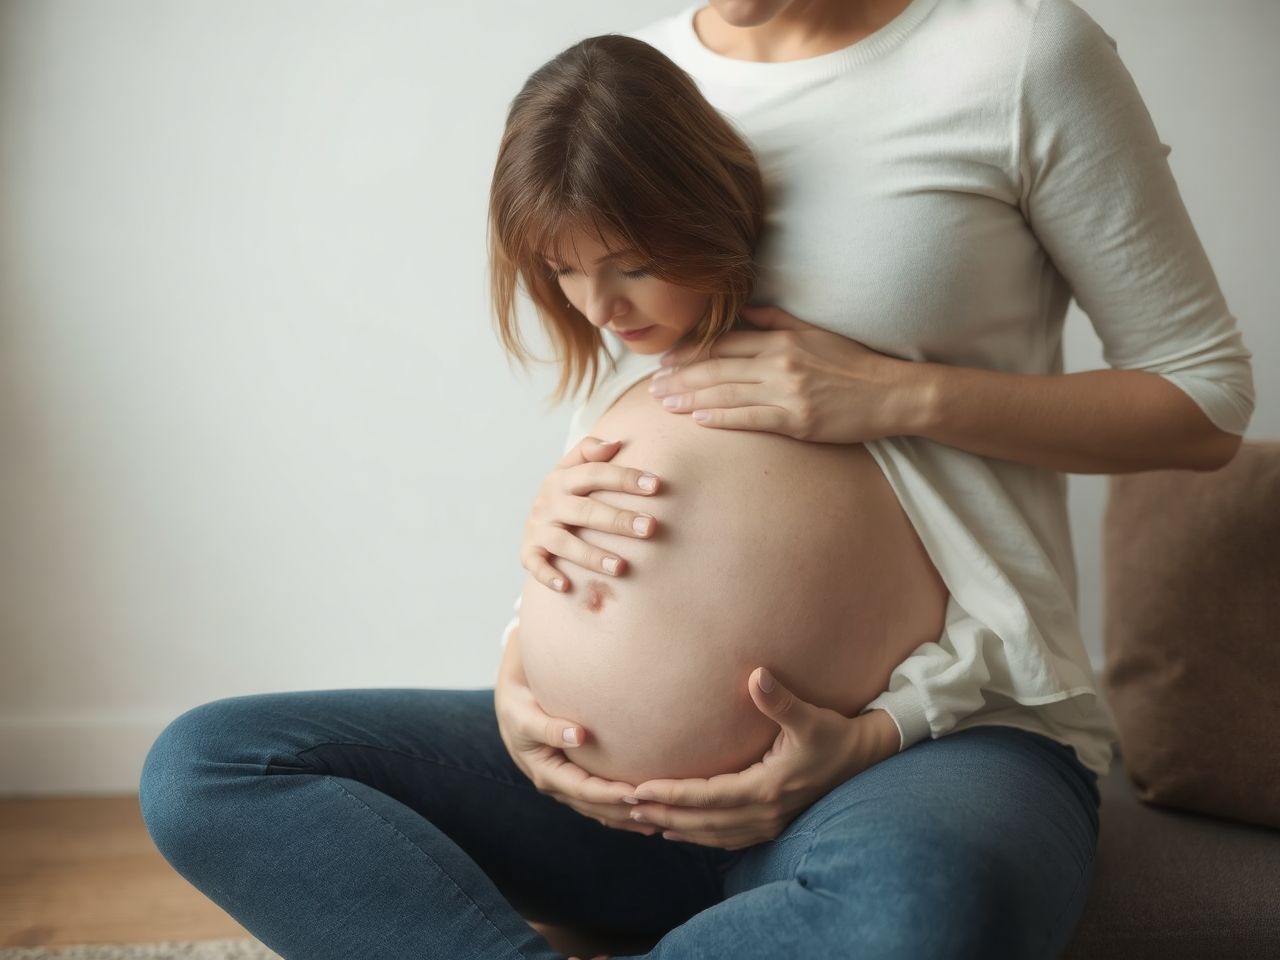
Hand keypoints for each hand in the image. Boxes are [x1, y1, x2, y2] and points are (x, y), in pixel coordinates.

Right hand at [494, 625, 658, 836]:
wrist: (512, 703)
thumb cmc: (518, 705)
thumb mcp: (525, 716)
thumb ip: (549, 727)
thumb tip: (579, 735)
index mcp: (545, 773)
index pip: (583, 790)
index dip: (609, 794)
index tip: (636, 793)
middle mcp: (557, 785)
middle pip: (596, 807)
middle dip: (625, 812)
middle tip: (657, 811)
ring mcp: (566, 785)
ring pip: (600, 809)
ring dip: (628, 817)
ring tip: (661, 820)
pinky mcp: (575, 778)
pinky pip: (600, 799)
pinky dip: (621, 808)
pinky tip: (646, 813)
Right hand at [520, 436, 661, 592]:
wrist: (534, 519)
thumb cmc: (567, 494)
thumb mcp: (572, 467)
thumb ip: (590, 451)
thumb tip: (615, 443)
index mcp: (562, 478)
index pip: (594, 473)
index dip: (624, 477)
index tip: (656, 485)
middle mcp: (548, 502)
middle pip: (585, 510)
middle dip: (618, 520)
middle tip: (650, 528)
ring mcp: (538, 528)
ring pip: (564, 542)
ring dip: (591, 555)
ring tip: (620, 567)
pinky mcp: (528, 552)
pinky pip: (536, 565)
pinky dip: (548, 575)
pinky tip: (567, 586)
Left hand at [620, 667, 900, 849]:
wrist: (865, 757)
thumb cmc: (834, 733)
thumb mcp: (809, 716)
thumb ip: (779, 700)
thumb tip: (756, 675)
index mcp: (766, 788)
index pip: (706, 796)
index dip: (671, 794)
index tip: (638, 790)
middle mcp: (765, 812)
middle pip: (702, 821)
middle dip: (663, 815)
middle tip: (624, 808)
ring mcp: (770, 823)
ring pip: (713, 834)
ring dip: (677, 828)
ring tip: (643, 821)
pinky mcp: (774, 824)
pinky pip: (729, 839)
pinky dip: (701, 837)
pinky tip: (680, 833)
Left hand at [648, 304, 924, 442]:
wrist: (891, 394)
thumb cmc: (853, 364)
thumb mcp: (815, 332)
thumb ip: (776, 320)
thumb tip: (744, 310)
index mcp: (781, 340)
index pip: (724, 344)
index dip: (690, 352)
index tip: (666, 360)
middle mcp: (779, 364)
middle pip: (717, 369)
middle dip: (680, 378)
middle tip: (653, 387)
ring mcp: (787, 393)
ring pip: (726, 394)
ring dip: (691, 400)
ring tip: (664, 404)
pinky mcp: (796, 422)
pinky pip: (750, 419)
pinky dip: (721, 419)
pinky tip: (698, 420)